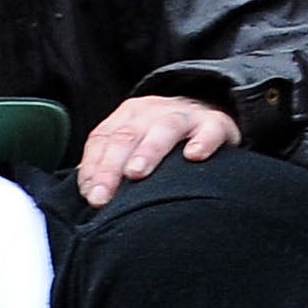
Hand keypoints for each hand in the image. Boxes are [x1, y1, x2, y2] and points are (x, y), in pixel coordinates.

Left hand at [77, 94, 240, 206]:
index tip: (92, 196)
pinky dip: (202, 141)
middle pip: (127, 136)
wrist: (208, 116)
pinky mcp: (215, 123)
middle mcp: (152, 111)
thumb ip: (112, 167)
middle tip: (103, 196)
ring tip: (136, 173)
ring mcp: (184, 115)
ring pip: (164, 128)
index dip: (93, 168)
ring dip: (148, 150)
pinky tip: (194, 157)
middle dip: (111, 167)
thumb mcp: (135, 147)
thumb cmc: (162, 142)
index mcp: (127, 116)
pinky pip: (210, 129)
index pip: (103, 139)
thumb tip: (91, 195)